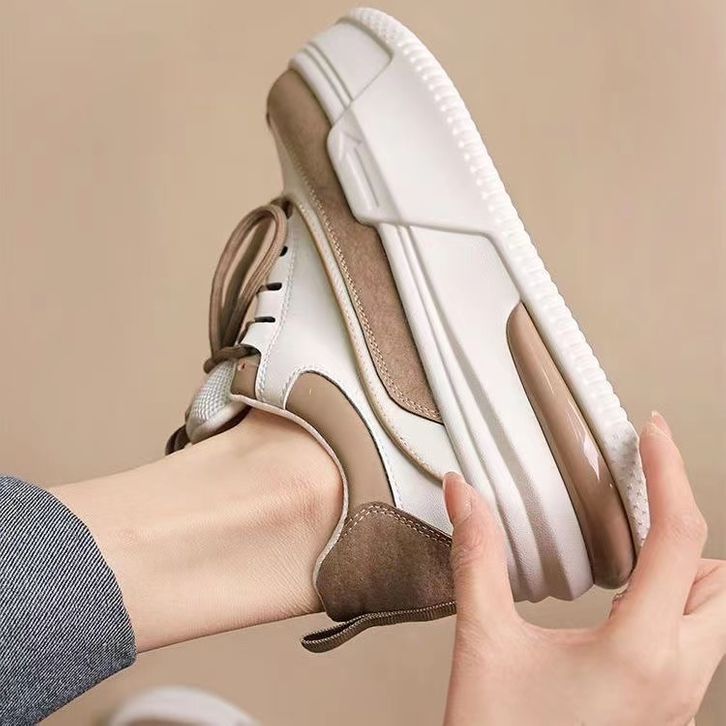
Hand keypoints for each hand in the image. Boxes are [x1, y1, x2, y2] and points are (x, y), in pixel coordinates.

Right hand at [443, 412, 724, 724]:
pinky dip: (671, 603)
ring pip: (713, 614)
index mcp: (639, 653)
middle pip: (718, 577)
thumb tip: (466, 496)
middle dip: (684, 525)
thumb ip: (477, 557)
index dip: (668, 472)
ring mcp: (675, 702)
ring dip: (682, 568)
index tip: (653, 434)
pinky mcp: (662, 714)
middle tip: (638, 492)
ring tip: (629, 538)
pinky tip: (621, 598)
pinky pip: (693, 644)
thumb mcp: (485, 643)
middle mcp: (676, 678)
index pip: (678, 537)